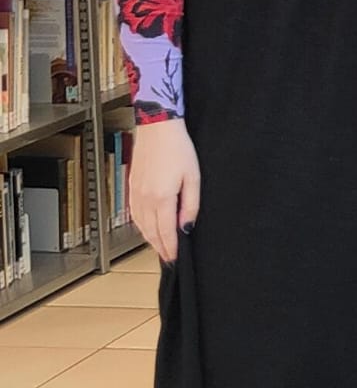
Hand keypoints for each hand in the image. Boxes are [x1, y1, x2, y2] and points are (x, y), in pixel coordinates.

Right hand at [131, 119, 201, 262]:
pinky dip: (142, 226)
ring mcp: (135, 194)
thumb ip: (190, 205)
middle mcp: (145, 199)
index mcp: (161, 198)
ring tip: (161, 248)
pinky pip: (135, 214)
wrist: (157, 128)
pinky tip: (148, 229)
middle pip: (151, 232)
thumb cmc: (178, 149)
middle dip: (160, 248)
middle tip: (169, 259)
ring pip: (141, 225)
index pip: (165, 232)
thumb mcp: (193, 178)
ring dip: (150, 239)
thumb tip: (186, 226)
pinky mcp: (132, 188)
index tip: (175, 259)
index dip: (170, 248)